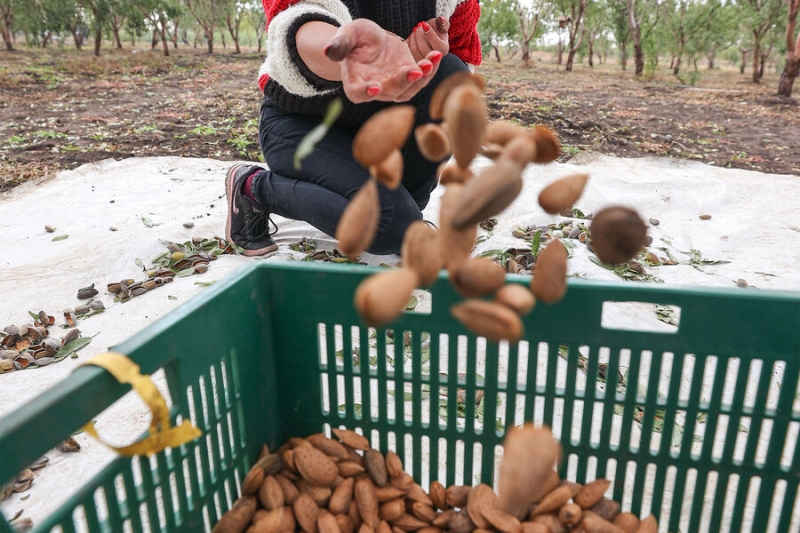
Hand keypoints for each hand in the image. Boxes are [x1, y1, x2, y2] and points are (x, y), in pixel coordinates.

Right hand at [324, 19, 442, 102]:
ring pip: (408, 89)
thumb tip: (329, 50)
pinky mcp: (408, 77)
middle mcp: (375, 90)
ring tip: (430, 61)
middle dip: (403, 82)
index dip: (365, 92)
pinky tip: (436, 55)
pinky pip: (421, 78)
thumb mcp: (347, 35)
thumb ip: (340, 44)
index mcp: (355, 82)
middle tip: (415, 70)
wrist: (371, 40)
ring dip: (421, 78)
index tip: (374, 87)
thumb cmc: (355, 38)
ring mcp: (394, 86)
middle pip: (389, 92)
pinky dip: (430, 68)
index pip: (358, 93)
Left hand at [406, 16, 448, 62]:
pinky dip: (408, 41)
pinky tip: (411, 36)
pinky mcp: (413, 60)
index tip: (424, 24)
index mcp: (443, 49)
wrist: (427, 36)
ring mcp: (423, 61)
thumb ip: (443, 22)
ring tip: (416, 30)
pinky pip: (407, 51)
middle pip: (424, 48)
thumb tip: (441, 19)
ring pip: (414, 50)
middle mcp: (434, 58)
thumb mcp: (441, 25)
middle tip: (419, 26)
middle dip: (419, 34)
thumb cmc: (435, 30)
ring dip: (413, 37)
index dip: (429, 33)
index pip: (437, 44)